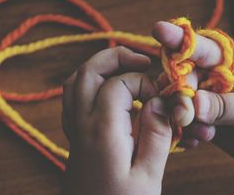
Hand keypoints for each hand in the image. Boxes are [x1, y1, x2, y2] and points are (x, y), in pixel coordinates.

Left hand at [62, 47, 171, 194]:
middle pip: (88, 70)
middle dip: (116, 56)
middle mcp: (81, 122)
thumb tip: (162, 100)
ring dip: (99, 66)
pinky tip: (107, 89)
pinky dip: (87, 82)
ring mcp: (72, 127)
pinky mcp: (72, 134)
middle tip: (142, 60)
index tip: (161, 98)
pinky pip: (71, 96)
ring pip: (75, 79)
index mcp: (102, 130)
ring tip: (125, 67)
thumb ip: (157, 133)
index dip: (143, 83)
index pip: (118, 83)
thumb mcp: (148, 175)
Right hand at [153, 21, 233, 168]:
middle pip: (179, 76)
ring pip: (175, 100)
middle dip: (178, 96)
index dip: (177, 38)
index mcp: (230, 59)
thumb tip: (193, 104)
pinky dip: (184, 133)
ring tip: (204, 134)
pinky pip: (180, 122)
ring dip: (181, 118)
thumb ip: (226, 106)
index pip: (200, 46)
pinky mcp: (201, 118)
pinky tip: (199, 141)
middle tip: (185, 117)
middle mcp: (212, 74)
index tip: (158, 29)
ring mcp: (205, 97)